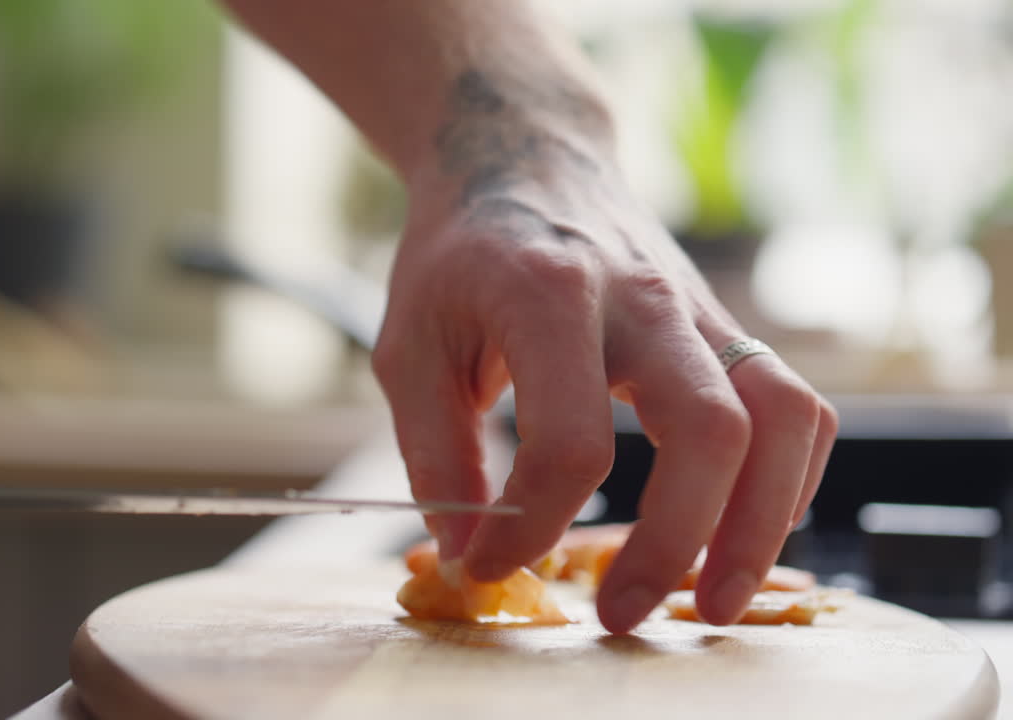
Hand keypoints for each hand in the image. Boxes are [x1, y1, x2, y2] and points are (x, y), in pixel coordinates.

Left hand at [373, 72, 836, 632]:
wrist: (522, 161)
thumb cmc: (457, 258)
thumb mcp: (408, 348)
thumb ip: (433, 454)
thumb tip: (468, 555)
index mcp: (547, 295)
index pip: (569, 442)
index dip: (530, 526)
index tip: (489, 563)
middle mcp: (642, 297)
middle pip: (709, 430)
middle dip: (674, 544)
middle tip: (623, 617)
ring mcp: (698, 307)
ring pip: (780, 417)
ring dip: (760, 526)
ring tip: (712, 602)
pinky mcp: (726, 325)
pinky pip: (796, 405)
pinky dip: (786, 479)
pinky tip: (742, 528)